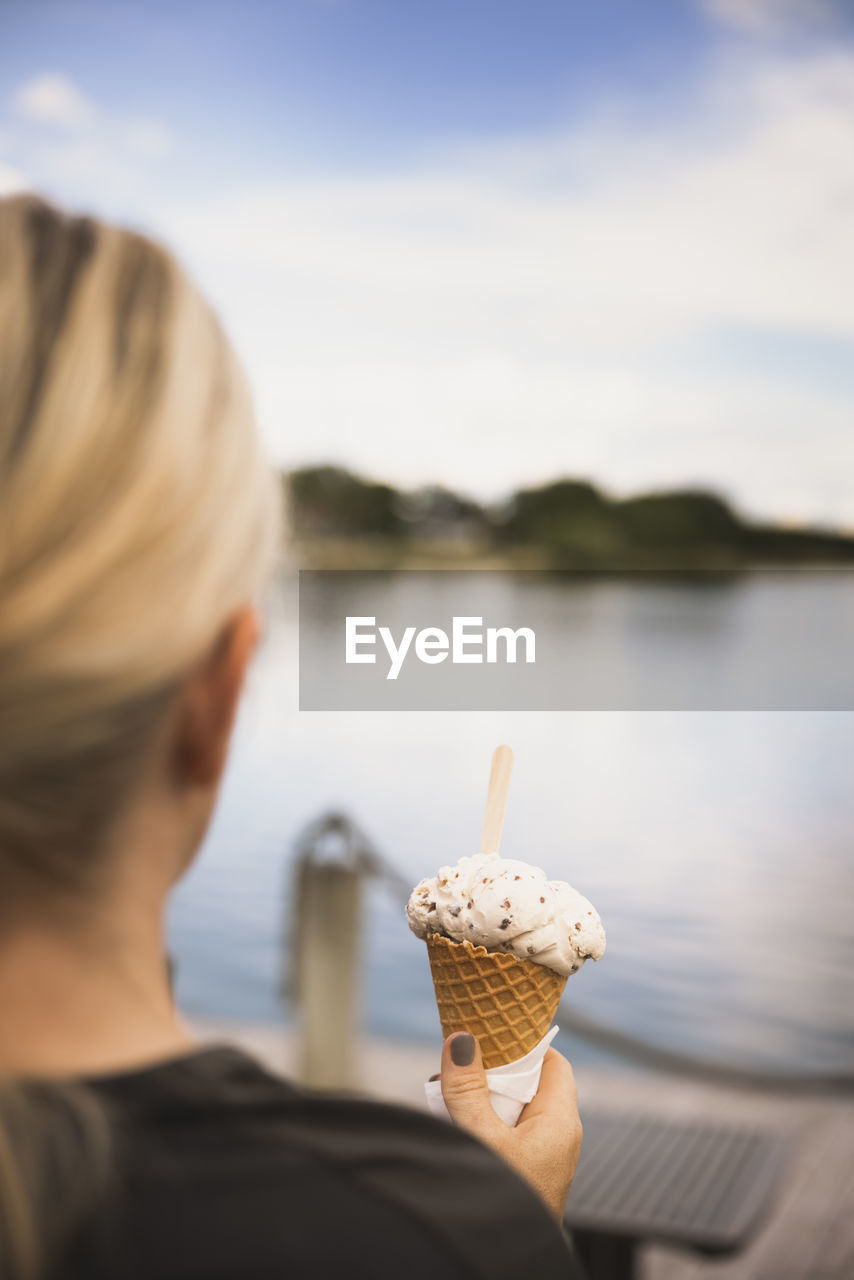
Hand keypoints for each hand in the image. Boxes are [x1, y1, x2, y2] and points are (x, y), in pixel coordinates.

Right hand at [438, 1032, 581, 1221]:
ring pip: (516, 1111)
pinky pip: (510, 1135)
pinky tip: (458, 1128)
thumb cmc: (501, 1201)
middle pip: (531, 1084)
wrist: (502, 1259)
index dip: (524, 1043)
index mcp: (561, 1122)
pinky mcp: (528, 1176)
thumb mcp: (479, 1136)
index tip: (491, 1031)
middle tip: (460, 1064)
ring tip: (450, 1094)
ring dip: (485, 1100)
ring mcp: (545, 1160)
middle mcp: (559, 1138)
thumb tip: (461, 1038)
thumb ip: (466, 1087)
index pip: (553, 1062)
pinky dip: (486, 1124)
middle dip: (495, 1072)